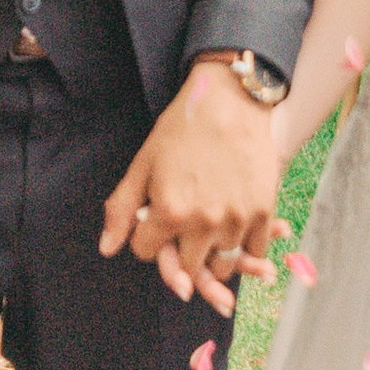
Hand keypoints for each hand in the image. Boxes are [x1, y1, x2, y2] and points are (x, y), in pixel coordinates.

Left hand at [100, 61, 281, 306]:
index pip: (146, 252)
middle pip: (186, 267)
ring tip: (209, 231)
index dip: (147, 236)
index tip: (155, 220)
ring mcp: (237, 219)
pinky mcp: (263, 212)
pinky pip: (253, 251)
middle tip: (183, 229)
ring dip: (212, 254)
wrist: (230, 101)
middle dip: (179, 252)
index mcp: (170, 212)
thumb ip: (121, 210)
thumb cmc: (181, 130)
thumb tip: (107, 249)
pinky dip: (244, 248)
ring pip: (222, 265)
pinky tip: (234, 228)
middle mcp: (204, 223)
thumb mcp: (143, 165)